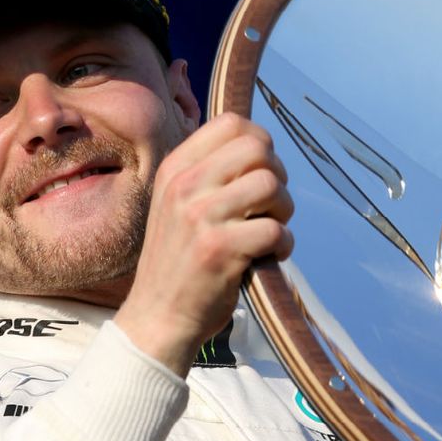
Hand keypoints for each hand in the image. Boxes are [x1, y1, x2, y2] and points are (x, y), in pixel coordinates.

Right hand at [116, 113, 293, 375]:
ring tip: (270, 229)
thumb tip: (259, 145)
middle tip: (269, 204)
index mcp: (175, 169)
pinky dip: (283, 244)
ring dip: (284, 210)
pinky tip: (269, 255)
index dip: (259, 143)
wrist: (157, 317)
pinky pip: (276, 230)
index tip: (259, 172)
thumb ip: (207, 174)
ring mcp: (201, 217)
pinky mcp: (220, 250)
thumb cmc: (178, 260)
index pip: (230, 124)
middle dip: (277, 175)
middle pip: (258, 148)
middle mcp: (184, 187)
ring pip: (271, 185)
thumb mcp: (176, 204)